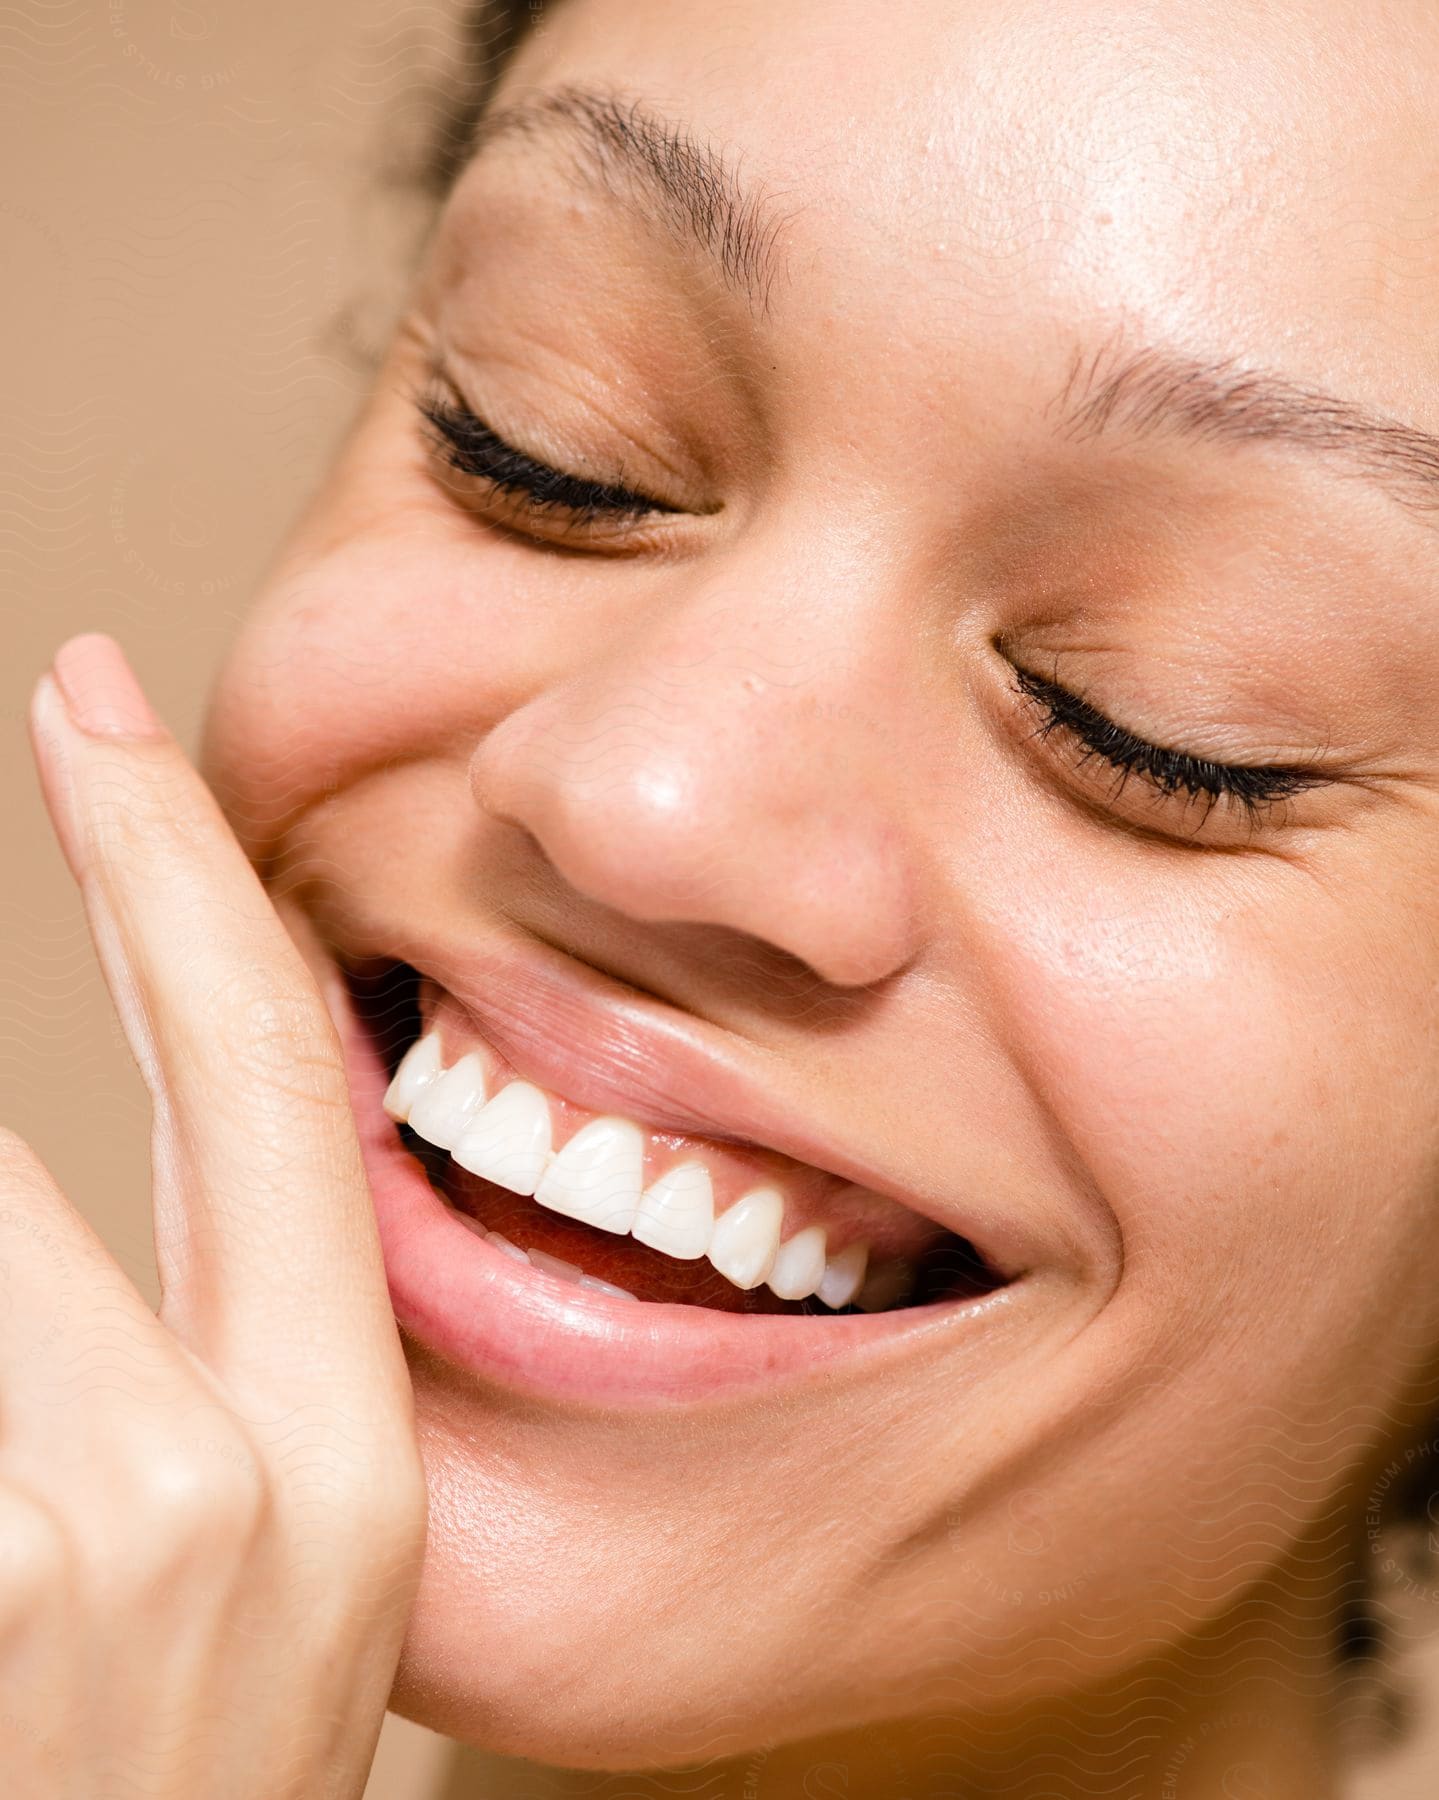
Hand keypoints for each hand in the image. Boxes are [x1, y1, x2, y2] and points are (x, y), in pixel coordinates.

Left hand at [6, 635, 426, 1796]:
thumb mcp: (227, 1590)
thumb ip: (175, 1365)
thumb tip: (38, 1184)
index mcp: (332, 1457)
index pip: (259, 1060)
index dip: (164, 858)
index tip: (83, 698)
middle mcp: (216, 1489)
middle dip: (9, 1054)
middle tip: (35, 927)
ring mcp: (70, 1553)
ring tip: (15, 1505)